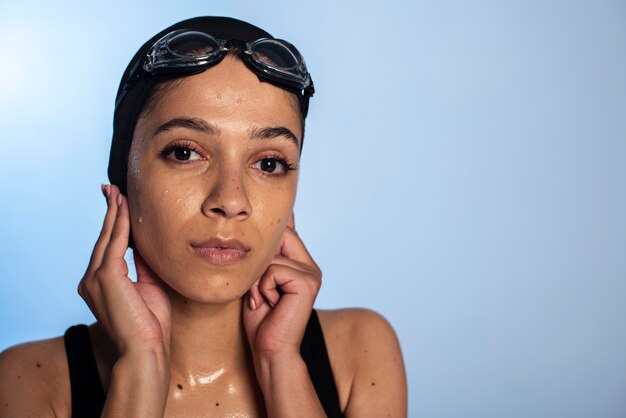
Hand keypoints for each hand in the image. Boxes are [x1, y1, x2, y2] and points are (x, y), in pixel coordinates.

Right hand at [78, 184, 170, 356]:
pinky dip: (121, 222)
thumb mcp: (148, 286)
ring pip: (107, 236)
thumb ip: (144, 264)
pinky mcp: (106, 277)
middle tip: (112, 189)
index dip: (113, 224)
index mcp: (100, 284)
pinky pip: (115, 242)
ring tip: (118, 192)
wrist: (146, 349)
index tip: (118, 205)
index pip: (107, 247)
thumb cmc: (150, 324)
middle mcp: (91, 280)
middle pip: (103, 237)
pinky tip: (125, 207)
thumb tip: (148, 242)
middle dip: (109, 212)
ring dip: (114, 212)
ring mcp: (95, 279)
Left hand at [243, 221, 321, 360]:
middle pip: (280, 235)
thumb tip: (259, 226)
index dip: (266, 245)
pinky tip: (270, 304)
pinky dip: (263, 287)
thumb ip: (264, 256)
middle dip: (260, 261)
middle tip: (259, 288)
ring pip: (271, 256)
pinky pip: (274, 270)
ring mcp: (312, 274)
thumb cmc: (261, 319)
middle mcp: (310, 267)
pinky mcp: (307, 283)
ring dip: (257, 279)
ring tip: (263, 299)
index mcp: (301, 264)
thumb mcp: (257, 280)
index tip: (260, 275)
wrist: (269, 351)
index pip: (284, 232)